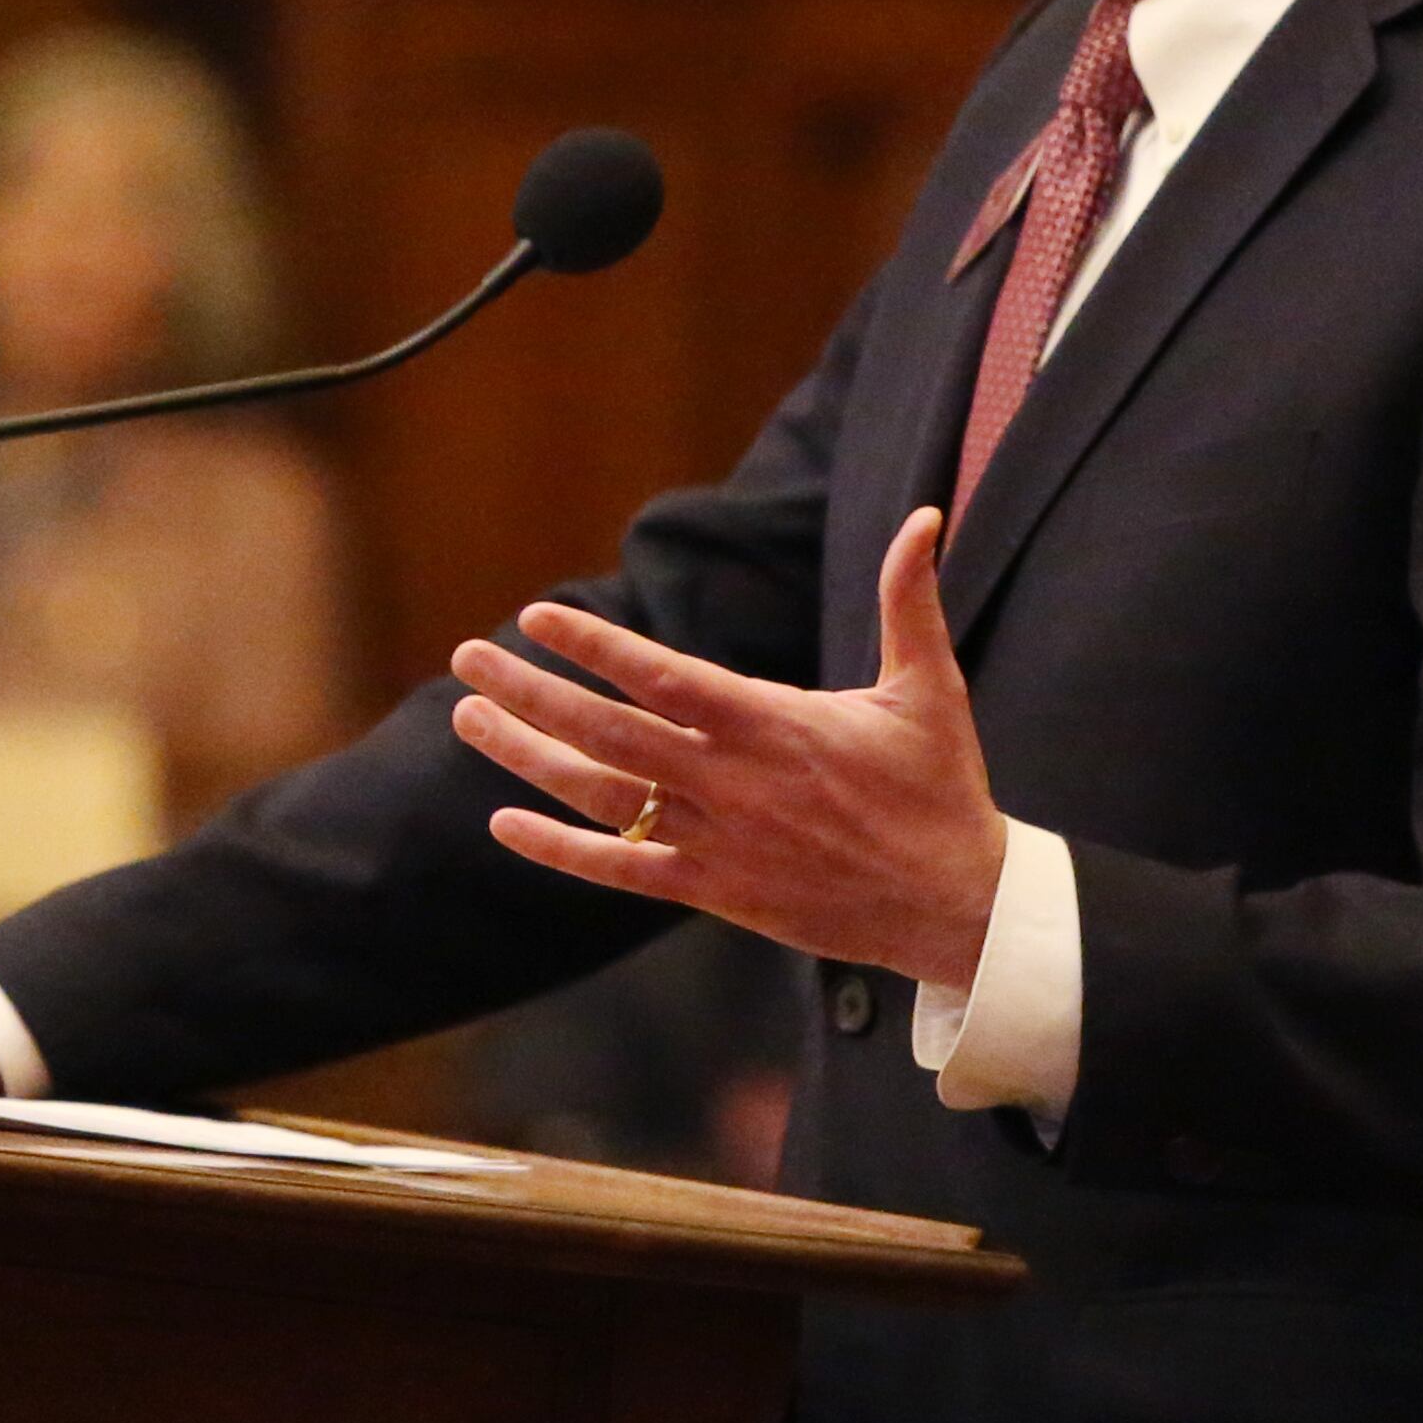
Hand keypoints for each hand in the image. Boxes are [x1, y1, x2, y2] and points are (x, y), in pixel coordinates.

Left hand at [450, 506, 1008, 988]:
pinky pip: (622, 870)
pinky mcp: (716, 893)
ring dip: (528, 756)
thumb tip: (924, 516)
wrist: (956, 906)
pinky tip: (506, 824)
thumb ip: (910, 599)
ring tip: (468, 717)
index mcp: (774, 724)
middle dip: (530, 692)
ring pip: (601, 796)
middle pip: (608, 732)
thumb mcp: (928, 687)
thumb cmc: (939, 789)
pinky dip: (561, 849)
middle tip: (466, 658)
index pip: (663, 677)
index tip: (535, 617)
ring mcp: (717, 841)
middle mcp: (732, 782)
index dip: (596, 647)